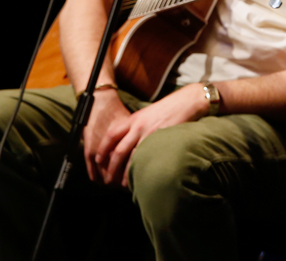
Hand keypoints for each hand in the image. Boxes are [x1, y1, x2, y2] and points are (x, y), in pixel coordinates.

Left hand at [90, 83, 208, 187]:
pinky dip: (142, 168)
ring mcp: (150, 132)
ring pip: (131, 157)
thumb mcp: (148, 114)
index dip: (102, 150)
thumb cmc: (169, 108)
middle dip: (111, 168)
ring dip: (125, 173)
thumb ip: (136, 126)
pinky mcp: (162, 138)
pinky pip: (148, 156)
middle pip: (118, 150)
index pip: (111, 135)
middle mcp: (138, 126)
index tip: (98, 161)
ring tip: (123, 184)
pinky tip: (141, 175)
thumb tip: (128, 141)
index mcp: (133, 119)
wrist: (188, 101)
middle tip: (108, 180)